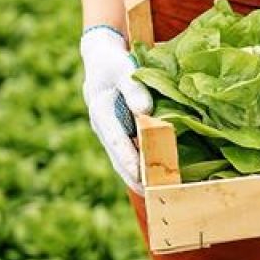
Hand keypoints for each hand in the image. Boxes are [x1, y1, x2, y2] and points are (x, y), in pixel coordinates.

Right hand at [80, 25, 153, 193]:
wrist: (102, 62)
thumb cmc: (113, 63)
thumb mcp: (122, 68)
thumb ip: (133, 87)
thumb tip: (145, 111)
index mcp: (100, 112)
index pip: (116, 140)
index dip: (129, 159)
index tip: (141, 175)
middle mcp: (104, 128)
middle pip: (119, 159)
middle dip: (135, 178)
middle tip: (154, 196)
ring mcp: (111, 134)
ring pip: (124, 161)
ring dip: (139, 178)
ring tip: (159, 195)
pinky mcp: (121, 135)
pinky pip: (131, 154)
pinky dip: (142, 167)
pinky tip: (159, 179)